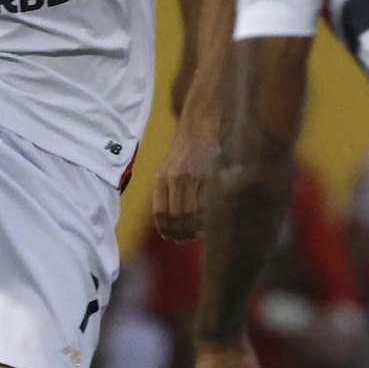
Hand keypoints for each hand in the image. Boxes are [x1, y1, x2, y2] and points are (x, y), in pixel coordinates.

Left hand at [152, 123, 217, 241]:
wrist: (199, 128)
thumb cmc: (184, 153)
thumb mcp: (167, 170)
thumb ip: (166, 193)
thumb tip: (168, 224)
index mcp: (160, 178)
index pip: (160, 212)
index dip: (165, 229)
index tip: (170, 237)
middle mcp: (174, 178)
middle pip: (175, 216)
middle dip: (180, 232)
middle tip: (184, 239)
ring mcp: (192, 178)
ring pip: (190, 214)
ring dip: (193, 228)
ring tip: (195, 234)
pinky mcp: (208, 177)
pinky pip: (206, 204)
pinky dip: (205, 218)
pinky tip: (206, 222)